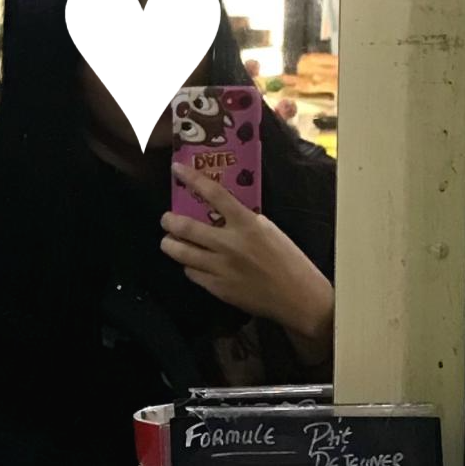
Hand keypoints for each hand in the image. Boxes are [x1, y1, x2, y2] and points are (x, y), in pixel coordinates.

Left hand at [161, 170, 334, 362]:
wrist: (297, 297)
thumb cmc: (289, 261)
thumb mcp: (269, 230)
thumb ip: (243, 221)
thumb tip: (220, 214)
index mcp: (246, 224)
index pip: (214, 194)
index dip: (192, 179)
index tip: (177, 169)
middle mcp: (229, 244)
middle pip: (185, 227)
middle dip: (169, 221)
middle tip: (167, 218)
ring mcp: (221, 268)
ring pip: (181, 253)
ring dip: (170, 244)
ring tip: (169, 241)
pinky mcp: (218, 288)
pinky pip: (192, 273)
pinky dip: (188, 266)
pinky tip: (191, 263)